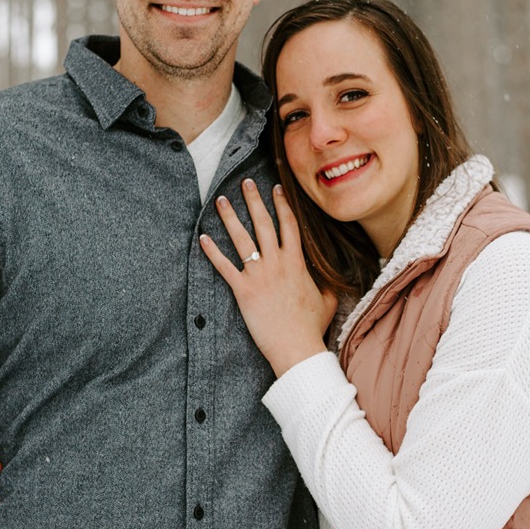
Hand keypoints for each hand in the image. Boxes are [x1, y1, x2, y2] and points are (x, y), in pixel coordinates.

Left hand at [199, 180, 336, 376]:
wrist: (296, 346)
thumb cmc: (312, 326)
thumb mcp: (327, 301)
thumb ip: (324, 285)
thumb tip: (327, 280)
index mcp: (297, 263)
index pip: (289, 226)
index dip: (282, 205)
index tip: (276, 188)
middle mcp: (277, 263)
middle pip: (264, 224)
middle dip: (254, 201)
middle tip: (245, 182)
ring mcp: (258, 275)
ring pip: (241, 239)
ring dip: (230, 218)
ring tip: (221, 200)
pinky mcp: (242, 290)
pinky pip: (223, 266)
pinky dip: (212, 252)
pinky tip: (202, 237)